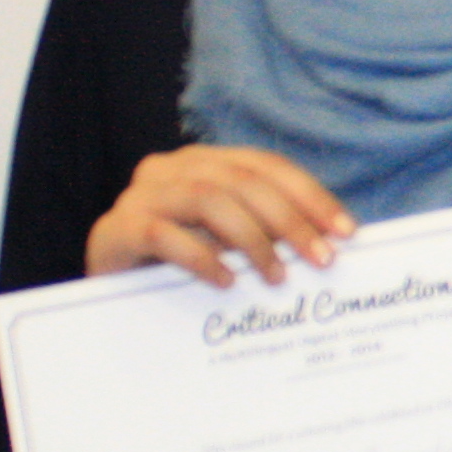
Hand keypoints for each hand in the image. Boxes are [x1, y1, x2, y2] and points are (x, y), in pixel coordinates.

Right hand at [86, 146, 353, 286]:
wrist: (106, 288)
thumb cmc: (175, 266)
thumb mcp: (225, 243)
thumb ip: (264, 233)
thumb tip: (328, 245)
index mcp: (203, 162)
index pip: (265, 166)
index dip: (309, 195)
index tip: (345, 230)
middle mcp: (170, 169)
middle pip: (241, 181)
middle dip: (290, 220)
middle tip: (321, 260)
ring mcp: (140, 197)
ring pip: (207, 200)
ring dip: (252, 239)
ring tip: (276, 276)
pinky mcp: (116, 230)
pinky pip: (163, 236)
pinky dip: (201, 257)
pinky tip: (225, 281)